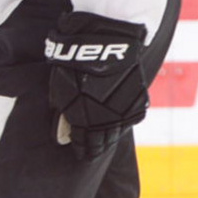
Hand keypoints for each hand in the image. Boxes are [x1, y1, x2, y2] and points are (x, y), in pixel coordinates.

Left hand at [41, 10, 147, 160]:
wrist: (106, 44)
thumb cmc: (75, 66)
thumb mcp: (59, 92)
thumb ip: (62, 115)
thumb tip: (64, 133)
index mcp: (83, 122)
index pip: (84, 145)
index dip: (82, 149)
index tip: (81, 152)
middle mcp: (105, 122)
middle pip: (102, 142)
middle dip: (96, 147)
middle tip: (93, 150)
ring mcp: (124, 113)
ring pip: (117, 134)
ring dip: (110, 137)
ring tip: (105, 140)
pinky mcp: (138, 102)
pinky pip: (130, 120)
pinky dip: (124, 122)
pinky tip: (118, 123)